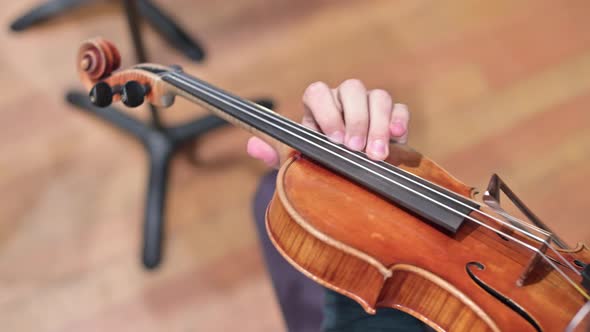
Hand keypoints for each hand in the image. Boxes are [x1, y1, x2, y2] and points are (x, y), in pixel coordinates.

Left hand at [247, 79, 409, 166]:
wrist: (345, 172)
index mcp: (318, 105)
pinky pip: (399, 108)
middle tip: (355, 149)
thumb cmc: (318, 160)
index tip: (333, 139)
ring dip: (378, 124)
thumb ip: (276, 152)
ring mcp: (370, 104)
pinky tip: (397, 138)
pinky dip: (399, 120)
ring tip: (376, 155)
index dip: (326, 112)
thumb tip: (253, 145)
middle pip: (352, 89)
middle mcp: (344, 99)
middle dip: (356, 119)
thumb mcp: (296, 160)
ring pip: (378, 96)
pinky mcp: (392, 116)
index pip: (317, 92)